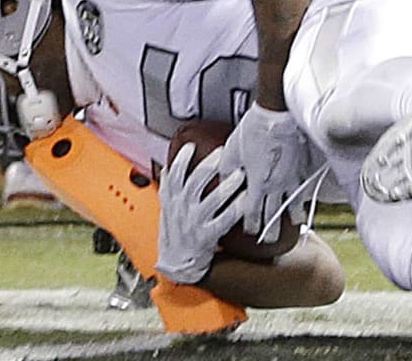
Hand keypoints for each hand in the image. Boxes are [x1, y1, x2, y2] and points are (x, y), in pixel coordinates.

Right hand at [155, 143, 245, 284]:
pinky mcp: (206, 237)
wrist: (177, 264)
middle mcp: (182, 210)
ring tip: (240, 174)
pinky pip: (223, 221)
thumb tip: (169, 168)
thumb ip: (168, 189)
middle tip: (223, 153)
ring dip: (226, 187)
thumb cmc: (175, 234)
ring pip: (210, 201)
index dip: (181, 160)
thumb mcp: (167, 209)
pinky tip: (245, 201)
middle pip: (194, 184)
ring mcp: (194, 223)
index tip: (190, 146)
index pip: (173, 176)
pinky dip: (234, 210)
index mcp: (171, 201)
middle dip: (208, 166)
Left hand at [217, 103, 309, 242]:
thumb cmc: (253, 129)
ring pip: (293, 203)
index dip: (251, 224)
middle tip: (269, 240)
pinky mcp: (302, 166)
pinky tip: (304, 198)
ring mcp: (291, 176)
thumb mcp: (231, 150)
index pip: (253, 212)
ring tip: (294, 224)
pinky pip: (303, 186)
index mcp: (256, 183)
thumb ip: (227, 170)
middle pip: (273, 214)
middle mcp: (275, 185)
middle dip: (270, 229)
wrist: (278, 113)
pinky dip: (303, 195)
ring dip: (291, 216)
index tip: (250, 231)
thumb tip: (225, 181)